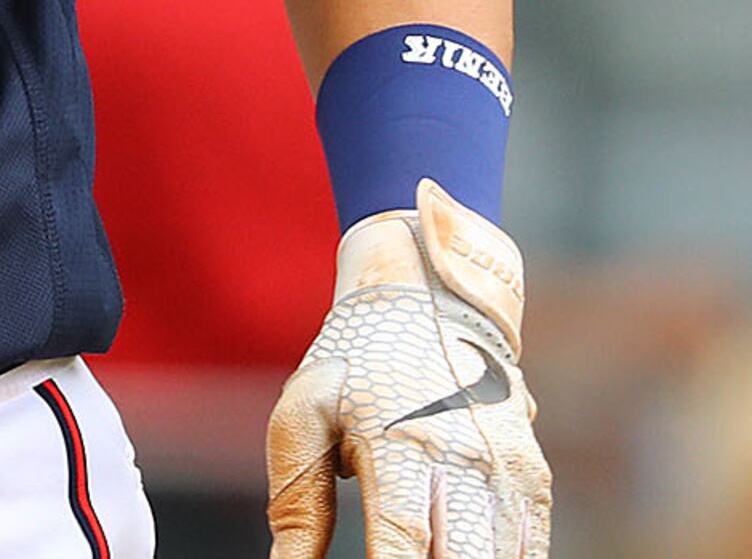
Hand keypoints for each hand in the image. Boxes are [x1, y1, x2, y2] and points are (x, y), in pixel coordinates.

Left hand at [267, 178, 550, 558]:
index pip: (401, 539)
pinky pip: (529, 547)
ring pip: (502, 557)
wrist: (428, 299)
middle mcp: (466, 462)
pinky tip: (464, 555)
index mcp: (401, 445)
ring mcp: (509, 473)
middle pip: (462, 557)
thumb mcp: (303, 417)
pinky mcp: (533, 480)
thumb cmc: (351, 363)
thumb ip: (298, 503)